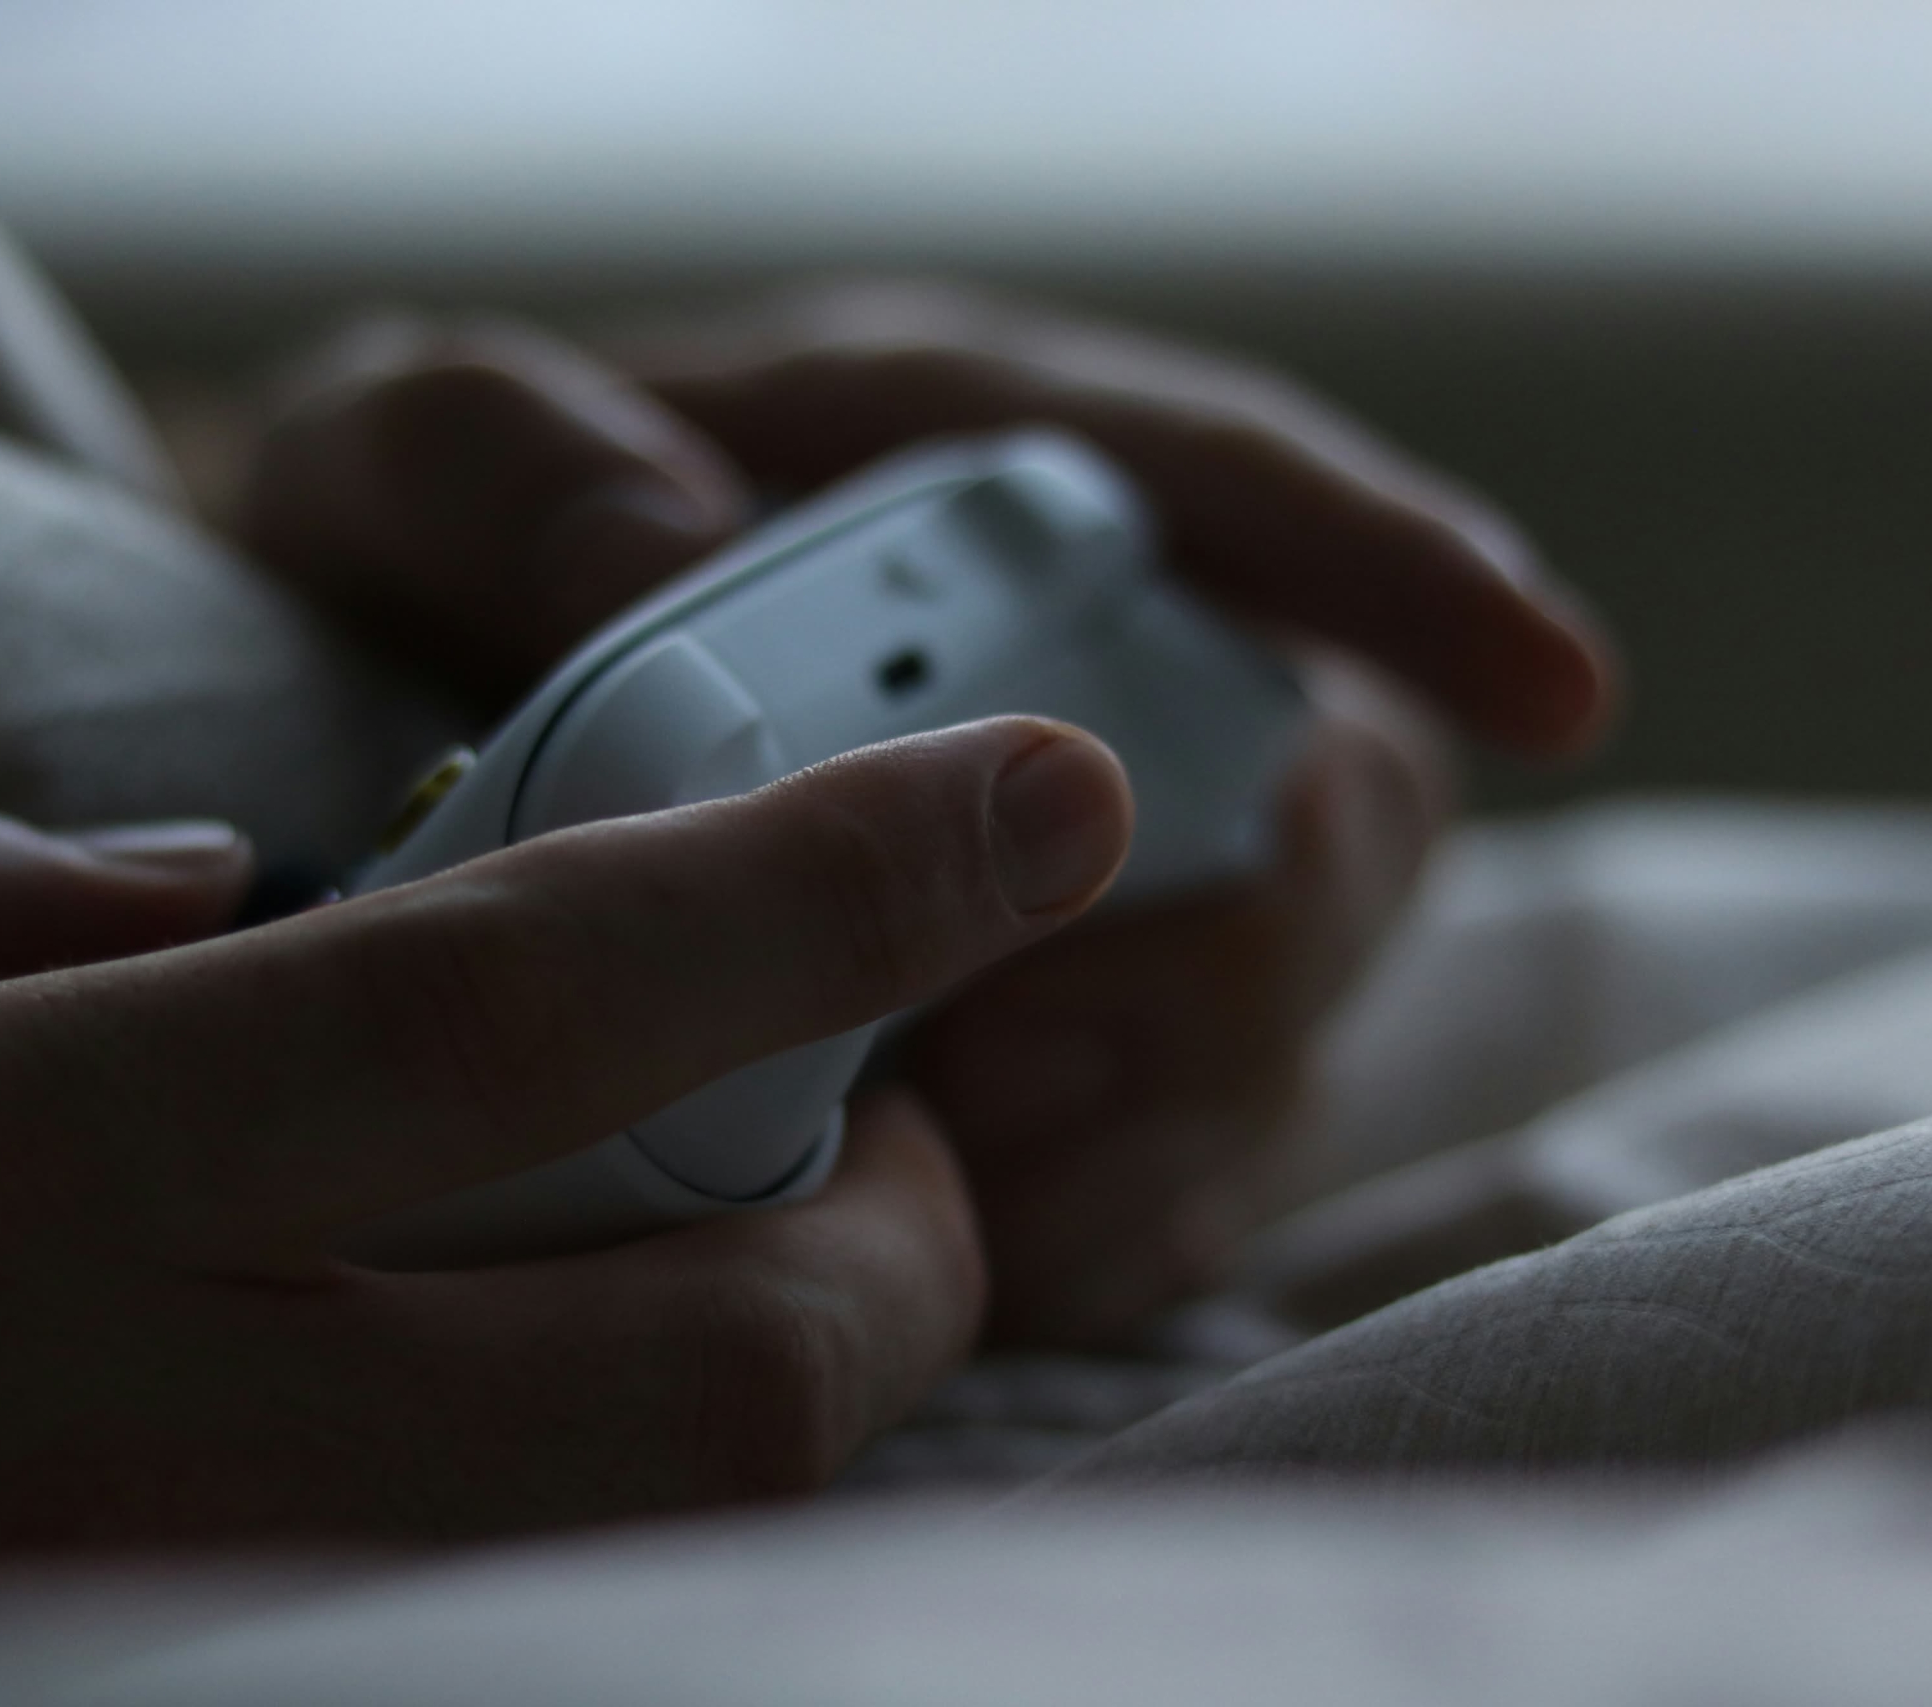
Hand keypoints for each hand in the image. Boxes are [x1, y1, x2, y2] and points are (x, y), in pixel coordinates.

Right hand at [0, 720, 1126, 1584]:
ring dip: (789, 1385)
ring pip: (688, 1547)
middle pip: (724, 1369)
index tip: (1054, 797)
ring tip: (739, 1261)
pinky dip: (647, 1509)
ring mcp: (209, 1639)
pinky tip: (573, 1408)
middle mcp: (133, 1459)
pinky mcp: (241, 1694)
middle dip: (897, 1238)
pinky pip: (566, 1618)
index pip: (516, 1001)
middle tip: (873, 1123)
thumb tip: (222, 879)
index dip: (826, 884)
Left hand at [234, 281, 1615, 1343]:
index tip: (1563, 688)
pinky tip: (973, 1260)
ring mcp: (1084, 872)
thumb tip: (687, 573)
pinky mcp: (1057, 1045)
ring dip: (1142, 1113)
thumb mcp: (397, 457)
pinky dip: (1107, 1229)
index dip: (1420, 582)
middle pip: (1321, 794)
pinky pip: (1188, 1168)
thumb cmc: (411, 559)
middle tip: (984, 1047)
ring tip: (923, 1166)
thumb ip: (517, 467)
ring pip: (1278, 1011)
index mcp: (958, 465)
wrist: (368, 715)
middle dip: (1214, 942)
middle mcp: (1073, 667)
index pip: (1244, 495)